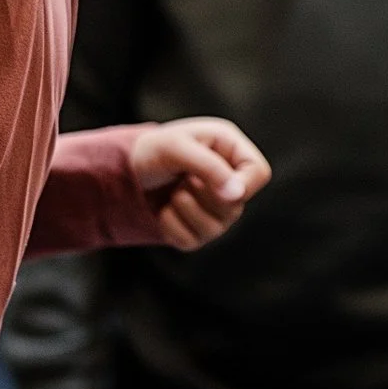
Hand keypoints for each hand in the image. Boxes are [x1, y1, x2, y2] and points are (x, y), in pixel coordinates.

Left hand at [127, 117, 270, 249]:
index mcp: (231, 150)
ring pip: (216, 228)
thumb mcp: (178, 147)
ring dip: (185, 209)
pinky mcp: (198, 231)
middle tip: (183, 177)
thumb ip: (209, 167)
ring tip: (174, 190)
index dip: (242, 183)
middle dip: (201, 194)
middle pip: (236, 205)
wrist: (129, 168)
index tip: (213, 181)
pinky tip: (165, 208)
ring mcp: (216, 210)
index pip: (258, 173)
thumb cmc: (155, 149)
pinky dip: (171, 225)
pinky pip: (192, 241)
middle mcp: (229, 181)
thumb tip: (237, 195)